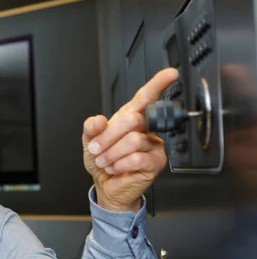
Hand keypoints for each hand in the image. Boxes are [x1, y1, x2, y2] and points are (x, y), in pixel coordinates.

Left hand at [82, 68, 178, 211]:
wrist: (105, 184)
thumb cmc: (102, 161)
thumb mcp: (89, 141)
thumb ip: (91, 128)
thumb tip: (99, 120)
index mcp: (130, 118)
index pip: (145, 98)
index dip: (158, 84)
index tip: (170, 74)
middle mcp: (144, 129)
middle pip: (133, 120)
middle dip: (108, 137)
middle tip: (97, 149)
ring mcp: (153, 145)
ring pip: (134, 141)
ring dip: (112, 153)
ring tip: (106, 161)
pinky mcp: (156, 161)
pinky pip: (138, 158)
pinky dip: (120, 164)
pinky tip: (116, 168)